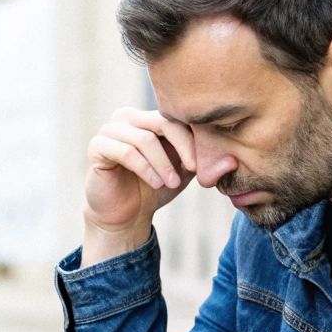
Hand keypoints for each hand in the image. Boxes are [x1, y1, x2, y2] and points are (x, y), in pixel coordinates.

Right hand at [82, 107, 196, 256]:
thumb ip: (206, 163)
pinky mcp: (97, 147)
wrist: (125, 215)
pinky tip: (155, 184)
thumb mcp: (184, 173)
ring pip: (144, 139)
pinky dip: (145, 169)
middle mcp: (127, 117)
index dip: (192, 139)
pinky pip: (125, 152)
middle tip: (193, 171)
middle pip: (161, 122)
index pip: (176, 116)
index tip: (201, 165)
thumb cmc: (155, 188)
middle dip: (182, 148)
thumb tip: (233, 161)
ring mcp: (110, 129)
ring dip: (162, 163)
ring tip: (171, 183)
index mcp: (148, 116)